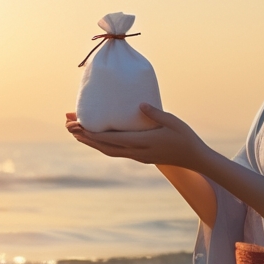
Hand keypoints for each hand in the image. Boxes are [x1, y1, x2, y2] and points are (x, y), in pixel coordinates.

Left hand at [65, 105, 206, 168]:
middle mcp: (137, 152)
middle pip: (105, 147)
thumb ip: (155, 113)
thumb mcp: (173, 122)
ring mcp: (138, 156)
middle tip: (68, 126)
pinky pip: (116, 152)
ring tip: (76, 133)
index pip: (112, 139)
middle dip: (85, 137)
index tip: (78, 127)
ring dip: (91, 142)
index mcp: (144, 143)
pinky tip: (96, 139)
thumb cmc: (186, 138)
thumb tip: (139, 104)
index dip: (93, 134)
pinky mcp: (140, 157)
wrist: (195, 159)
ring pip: (109, 151)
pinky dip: (102, 145)